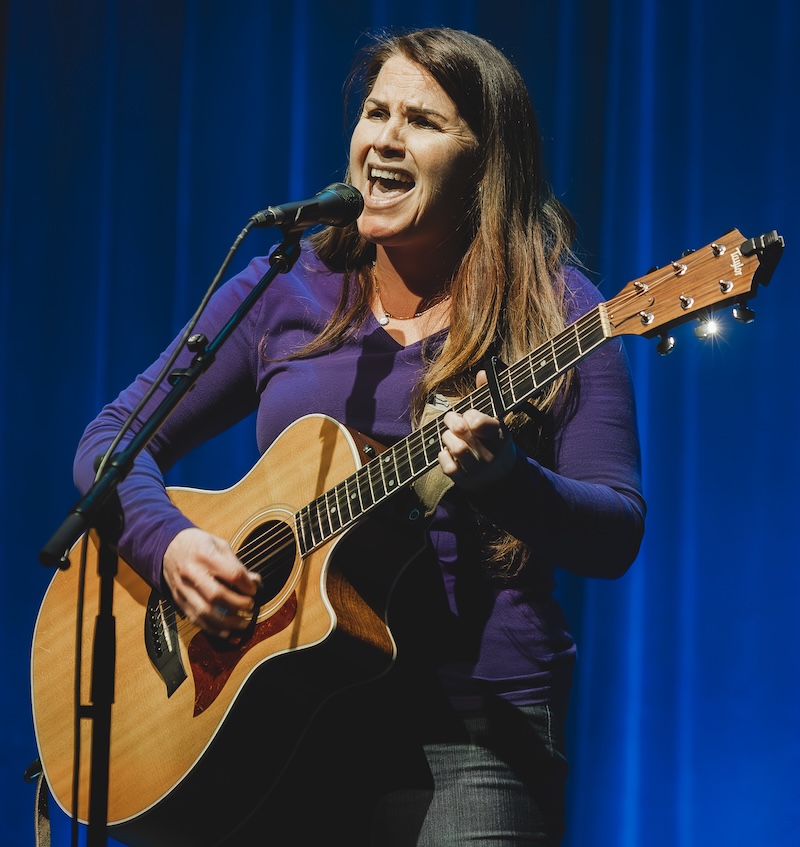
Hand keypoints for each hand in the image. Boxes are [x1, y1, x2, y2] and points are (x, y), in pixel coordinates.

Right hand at [162, 527, 261, 637]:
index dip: (246, 584)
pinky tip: (225, 631)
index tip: (254, 589)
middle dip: (237, 604)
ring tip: (243, 623)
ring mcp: (182, 588)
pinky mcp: (178, 600)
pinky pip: (194, 618)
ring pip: (204, 612)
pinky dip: (211, 628)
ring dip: (226, 622)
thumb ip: (236, 564)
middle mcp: (191, 573)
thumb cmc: (197, 544)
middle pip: (216, 595)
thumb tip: (255, 581)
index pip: (231, 573)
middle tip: (250, 605)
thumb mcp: (219, 545)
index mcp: (204, 555)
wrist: (167, 547)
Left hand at [438, 371, 516, 491]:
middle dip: (451, 421)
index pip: (479, 422)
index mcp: (500, 436)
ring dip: (447, 438)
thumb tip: (483, 372)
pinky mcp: (465, 481)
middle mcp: (490, 454)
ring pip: (454, 447)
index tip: (469, 415)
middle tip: (451, 420)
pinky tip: (447, 452)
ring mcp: (478, 469)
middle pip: (461, 431)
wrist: (501, 476)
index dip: (469, 415)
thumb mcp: (495, 420)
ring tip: (450, 436)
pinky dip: (443, 455)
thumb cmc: (493, 440)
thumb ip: (488, 395)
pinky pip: (447, 465)